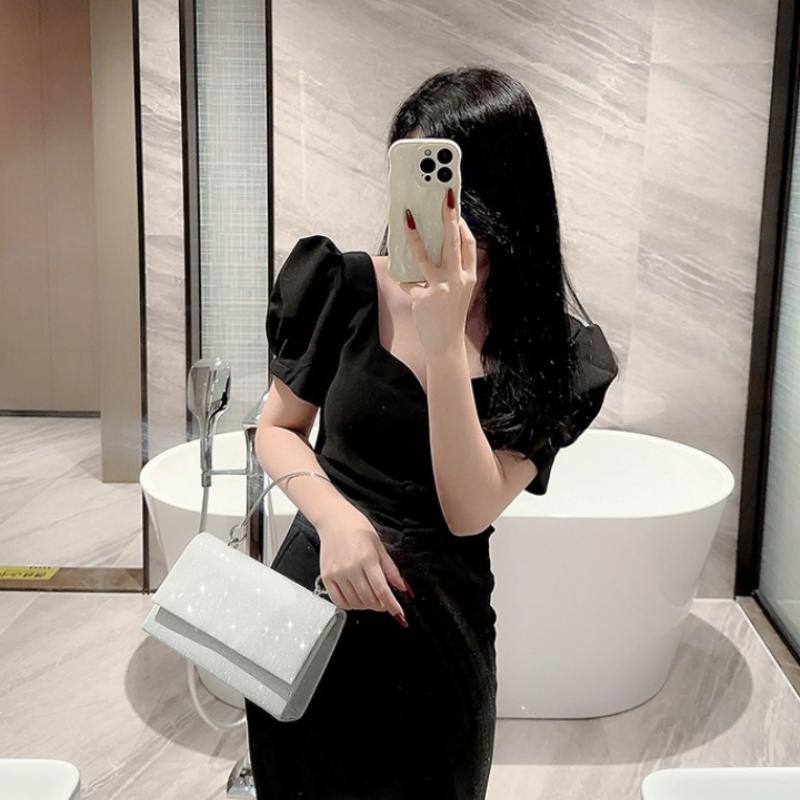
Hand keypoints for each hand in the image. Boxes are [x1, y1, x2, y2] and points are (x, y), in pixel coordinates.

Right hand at [315, 506, 410, 625]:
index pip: (381, 589)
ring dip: (366, 606)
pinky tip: (355, 598)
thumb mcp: (379, 546)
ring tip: (370, 598)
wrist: (334, 520)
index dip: (392, 605)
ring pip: (355, 602)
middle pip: (369, 599)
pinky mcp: (326, 577)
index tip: (398, 613)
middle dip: (380, 605)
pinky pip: (339, 601)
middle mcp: (350, 567)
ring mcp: (337, 573)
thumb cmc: (357, 528)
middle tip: (384, 602)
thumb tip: (402, 587)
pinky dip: (350, 605)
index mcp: (367, 559)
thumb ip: (391, 569)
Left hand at [402, 188, 477, 357]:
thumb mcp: (458, 292)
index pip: (468, 245)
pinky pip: (409, 281)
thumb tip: (433, 247)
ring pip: (426, 257)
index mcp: (469, 277)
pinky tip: (397, 270)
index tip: (454, 208)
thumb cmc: (450, 316)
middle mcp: (458, 281)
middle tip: (443, 198)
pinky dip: (402, 277)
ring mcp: (441, 289)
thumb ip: (451, 272)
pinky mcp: (424, 298)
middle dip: (448, 218)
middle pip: (453, 243)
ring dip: (415, 236)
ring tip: (407, 220)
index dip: (462, 225)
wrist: (446, 345)